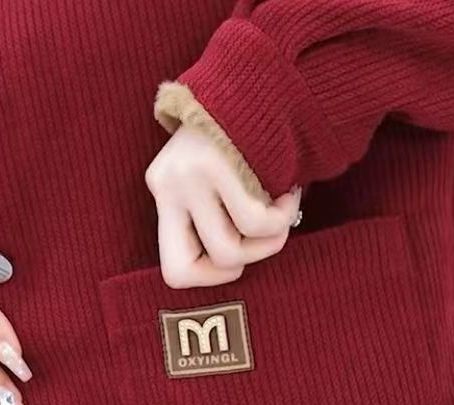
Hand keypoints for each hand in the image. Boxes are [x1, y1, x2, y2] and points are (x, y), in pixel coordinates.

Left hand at [144, 125, 300, 287]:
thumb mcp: (218, 184)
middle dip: (242, 263)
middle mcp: (166, 186)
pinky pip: (255, 222)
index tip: (238, 257)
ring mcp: (187, 175)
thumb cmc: (246, 143)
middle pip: (192, 268)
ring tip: (283, 209)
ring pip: (229, 251)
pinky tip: (289, 194)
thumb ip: (220, 220)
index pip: (175, 271)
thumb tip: (240, 268)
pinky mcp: (214, 163)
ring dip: (269, 240)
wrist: (259, 78)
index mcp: (163, 194)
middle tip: (264, 233)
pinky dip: (282, 217)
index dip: (212, 276)